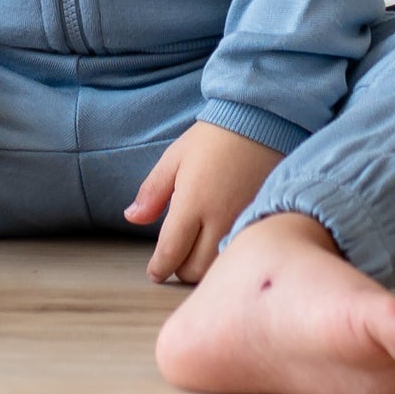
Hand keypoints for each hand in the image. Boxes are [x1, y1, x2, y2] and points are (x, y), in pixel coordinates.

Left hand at [124, 120, 283, 284]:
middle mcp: (220, 219)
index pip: (171, 253)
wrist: (263, 122)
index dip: (159, 268)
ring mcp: (244, 223)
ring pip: (218, 267)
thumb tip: (132, 218)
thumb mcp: (175, 158)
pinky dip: (226, 256)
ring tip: (199, 248)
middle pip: (194, 269)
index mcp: (193, 202)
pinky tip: (222, 242)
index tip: (155, 271)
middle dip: (181, 267)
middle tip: (178, 254)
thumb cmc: (215, 138)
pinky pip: (239, 253)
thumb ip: (152, 192)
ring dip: (205, 265)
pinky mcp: (263, 222)